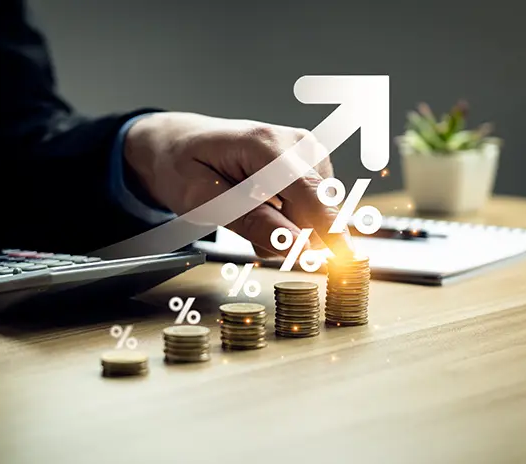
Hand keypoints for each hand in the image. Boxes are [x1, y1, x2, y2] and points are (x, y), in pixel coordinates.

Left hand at [124, 112, 350, 256]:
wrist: (180, 142)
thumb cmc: (184, 166)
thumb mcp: (204, 201)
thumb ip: (253, 223)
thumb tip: (298, 246)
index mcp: (265, 144)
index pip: (310, 193)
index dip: (330, 229)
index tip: (345, 260)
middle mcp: (296, 141)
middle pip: (316, 209)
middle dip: (290, 235)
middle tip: (246, 231)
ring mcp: (307, 150)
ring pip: (317, 212)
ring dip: (288, 229)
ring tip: (248, 214)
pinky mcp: (311, 163)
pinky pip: (313, 207)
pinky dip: (290, 218)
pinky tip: (264, 208)